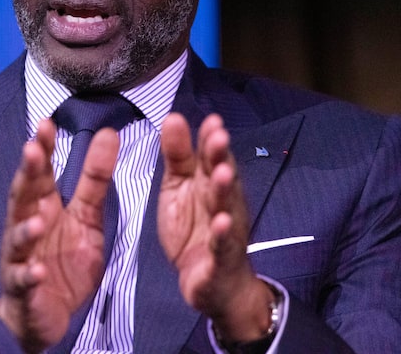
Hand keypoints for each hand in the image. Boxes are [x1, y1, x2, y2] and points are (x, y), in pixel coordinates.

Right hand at [0, 118, 117, 352]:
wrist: (40, 314)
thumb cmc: (60, 260)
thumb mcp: (87, 217)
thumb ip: (95, 179)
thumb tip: (108, 133)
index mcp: (44, 207)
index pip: (41, 174)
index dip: (43, 149)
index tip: (46, 123)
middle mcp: (26, 227)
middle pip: (23, 197)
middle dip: (27, 175)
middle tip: (31, 150)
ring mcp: (20, 259)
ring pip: (19, 240)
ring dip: (26, 230)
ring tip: (38, 221)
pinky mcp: (24, 290)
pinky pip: (24, 281)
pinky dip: (29, 276)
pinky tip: (36, 271)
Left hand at [158, 113, 276, 341]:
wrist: (212, 282)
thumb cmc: (195, 229)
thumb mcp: (178, 187)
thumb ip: (177, 155)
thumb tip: (173, 118)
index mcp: (208, 184)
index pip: (211, 157)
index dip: (210, 139)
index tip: (211, 120)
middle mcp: (222, 202)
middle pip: (222, 177)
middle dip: (221, 157)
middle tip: (219, 136)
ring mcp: (224, 230)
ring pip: (226, 207)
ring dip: (225, 190)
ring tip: (222, 173)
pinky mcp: (220, 258)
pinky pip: (222, 245)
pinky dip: (223, 234)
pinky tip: (222, 222)